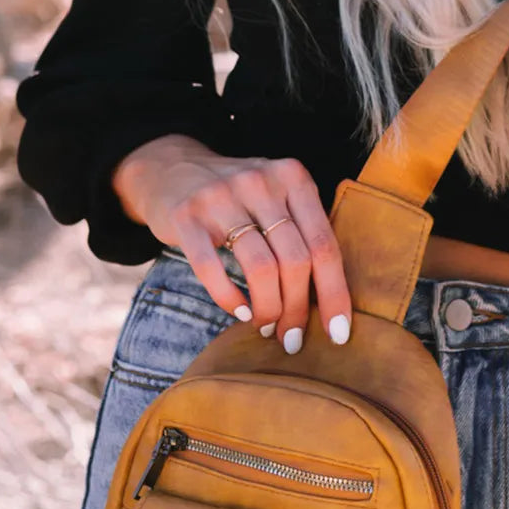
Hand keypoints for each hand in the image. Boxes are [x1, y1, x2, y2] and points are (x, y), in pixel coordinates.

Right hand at [113, 133, 351, 350]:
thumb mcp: (277, 197)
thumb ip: (303, 232)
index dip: (335, 294)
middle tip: (292, 338)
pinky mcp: (186, 216)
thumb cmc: (238, 199)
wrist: (170, 169)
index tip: (338, 334)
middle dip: (297, 310)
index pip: (324, 245)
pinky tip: (240, 312)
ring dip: (268, 309)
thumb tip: (329, 302)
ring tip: (265, 327)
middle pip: (296, 261)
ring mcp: (221, 196)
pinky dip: (229, 298)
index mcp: (293, 177)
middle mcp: (260, 181)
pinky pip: (213, 269)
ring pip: (261, 268)